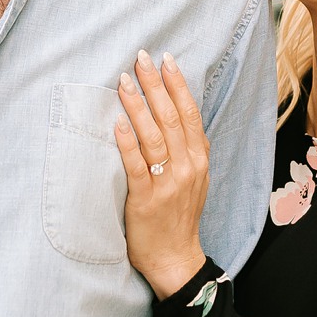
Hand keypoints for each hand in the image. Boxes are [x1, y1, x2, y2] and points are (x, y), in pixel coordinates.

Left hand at [113, 51, 210, 300]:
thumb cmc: (179, 216)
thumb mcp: (194, 178)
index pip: (189, 113)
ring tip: (124, 81)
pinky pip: (136, 166)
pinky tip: (118, 123)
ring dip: (138, 106)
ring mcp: (168, 183)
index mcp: (198, 159)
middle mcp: (187, 167)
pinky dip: (127, 142)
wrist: (176, 258)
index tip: (165, 59)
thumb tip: (171, 112)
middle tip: (140, 58)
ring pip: (154, 136)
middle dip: (155, 85)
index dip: (177, 84)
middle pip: (171, 117)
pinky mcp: (146, 199)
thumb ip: (186, 149)